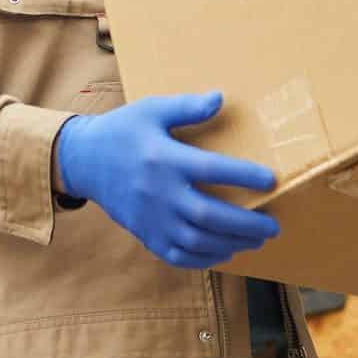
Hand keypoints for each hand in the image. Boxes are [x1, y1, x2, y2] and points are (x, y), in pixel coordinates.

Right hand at [54, 90, 281, 268]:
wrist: (84, 160)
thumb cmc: (122, 131)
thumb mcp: (152, 109)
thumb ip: (187, 107)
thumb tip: (219, 98)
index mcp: (164, 158)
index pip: (212, 169)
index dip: (244, 176)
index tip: (270, 180)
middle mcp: (159, 193)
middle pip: (209, 215)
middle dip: (246, 224)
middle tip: (273, 225)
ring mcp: (152, 218)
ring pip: (197, 241)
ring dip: (232, 243)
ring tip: (256, 239)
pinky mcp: (145, 234)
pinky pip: (178, 256)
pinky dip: (204, 259)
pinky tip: (224, 251)